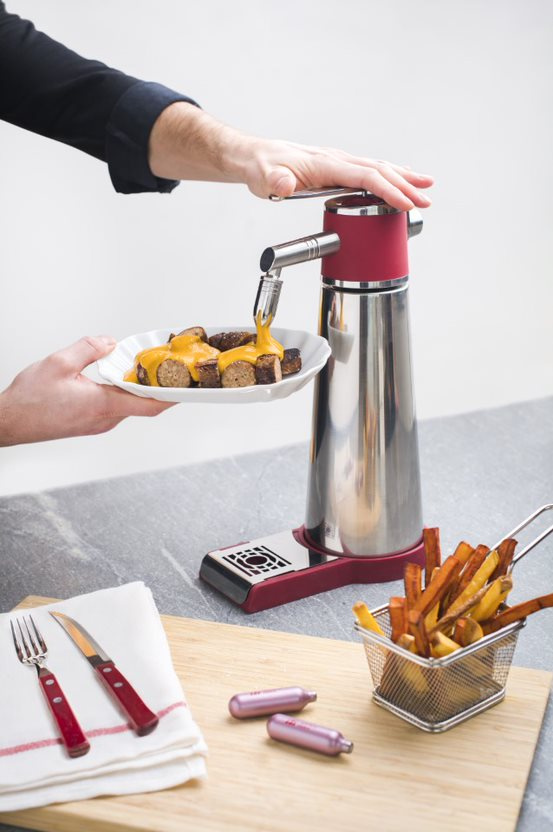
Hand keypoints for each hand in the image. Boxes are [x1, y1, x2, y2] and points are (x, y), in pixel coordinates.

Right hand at [0, 336, 172, 445]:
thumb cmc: (29, 400)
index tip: (189, 388)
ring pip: (127, 404)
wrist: (8, 422)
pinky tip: (115, 378)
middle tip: (167, 366)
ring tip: (142, 367)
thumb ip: (89, 349)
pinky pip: (114, 407)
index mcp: (103, 405)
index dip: (173, 396)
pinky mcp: (89, 424)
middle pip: (142, 403)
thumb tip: (110, 343)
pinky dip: (121, 393)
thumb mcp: (59, 363)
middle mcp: (104, 419)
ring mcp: (97, 424)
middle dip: (156, 384)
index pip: (150, 404)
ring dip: (136, 388)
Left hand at [240, 140, 432, 210]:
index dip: (388, 190)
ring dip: (403, 178)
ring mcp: (338, 162)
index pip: (365, 176)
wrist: (254, 156)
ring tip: (426, 187)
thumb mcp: (264, 178)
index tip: (406, 203)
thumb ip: (275, 182)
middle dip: (405, 186)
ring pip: (377, 167)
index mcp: (326, 164)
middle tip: (426, 200)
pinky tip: (400, 180)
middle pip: (379, 170)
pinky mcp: (336, 168)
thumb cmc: (261, 168)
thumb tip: (285, 186)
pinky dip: (389, 175)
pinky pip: (369, 170)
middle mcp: (336, 159)